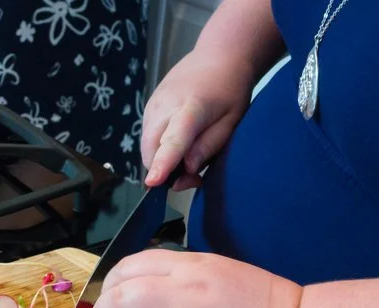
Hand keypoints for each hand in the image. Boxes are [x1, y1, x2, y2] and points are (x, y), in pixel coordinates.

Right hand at [141, 48, 254, 187]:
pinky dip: (159, 148)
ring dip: (162, 160)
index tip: (154, 181)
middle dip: (164, 171)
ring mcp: (154, 104)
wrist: (219, 55)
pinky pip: (148, 137)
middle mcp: (166, 104)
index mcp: (192, 107)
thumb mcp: (232, 120)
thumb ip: (210, 145)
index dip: (163, 162)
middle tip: (193, 177)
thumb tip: (188, 168)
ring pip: (147, 146)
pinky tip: (180, 143)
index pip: (173, 139)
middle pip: (151, 149)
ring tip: (190, 157)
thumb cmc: (230, 88)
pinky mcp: (150, 106)